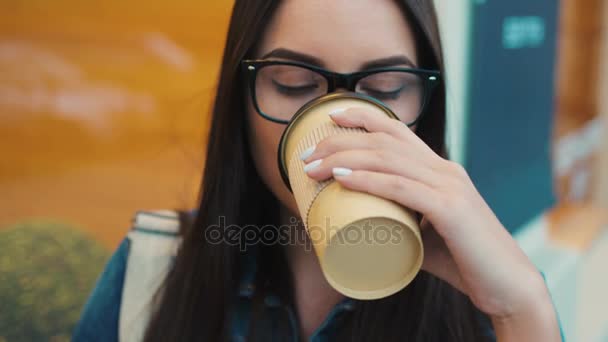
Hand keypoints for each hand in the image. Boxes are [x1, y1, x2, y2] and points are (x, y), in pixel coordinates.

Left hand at [300, 107, 556, 324]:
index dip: (363, 115)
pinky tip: (343, 177)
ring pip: (389, 159)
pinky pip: (402, 188)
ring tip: (313, 167)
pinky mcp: (451, 210)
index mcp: (440, 168)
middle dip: (340, 140)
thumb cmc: (462, 259)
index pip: (397, 129)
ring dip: (344, 158)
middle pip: (384, 140)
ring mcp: (450, 186)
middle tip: (306, 155)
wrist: (507, 285)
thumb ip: (400, 218)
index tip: (330, 116)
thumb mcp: (425, 229)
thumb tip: (360, 222)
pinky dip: (369, 180)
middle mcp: (445, 169)